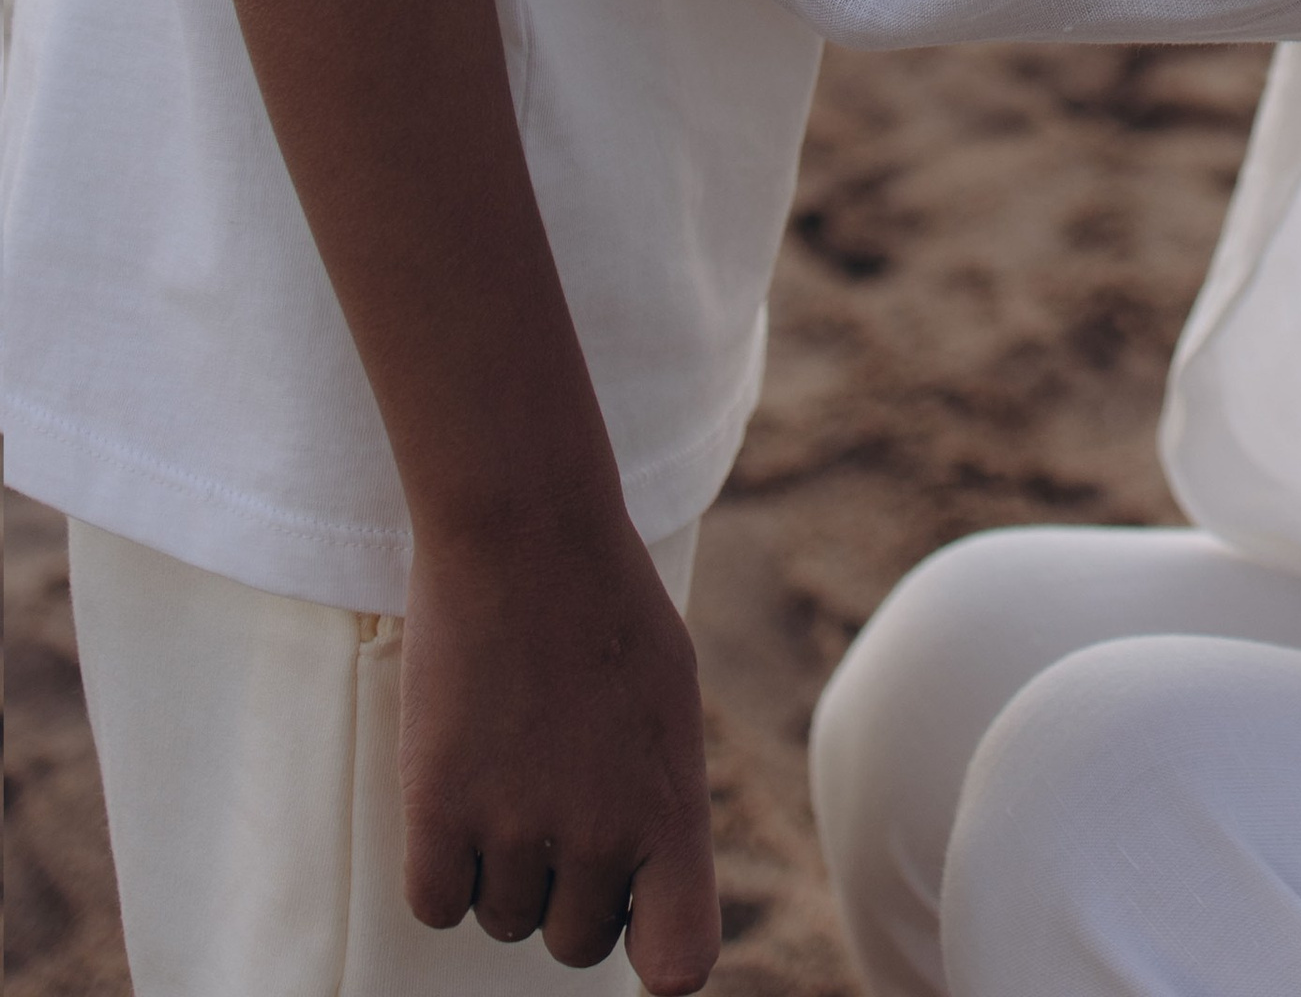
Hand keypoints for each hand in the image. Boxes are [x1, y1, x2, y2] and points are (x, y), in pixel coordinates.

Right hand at [401, 508, 719, 985]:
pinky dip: (442, 867)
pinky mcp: (439, 812)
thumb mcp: (668, 706)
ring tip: (509, 767)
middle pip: (573, 941)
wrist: (527, 529)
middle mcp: (601, 840)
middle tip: (554, 797)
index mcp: (673, 813)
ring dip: (499, 868)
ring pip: (501, 919)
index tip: (634, 920)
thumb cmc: (608, 606)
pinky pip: (436, 904)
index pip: (680, 961)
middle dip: (562, 888)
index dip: (654, 953)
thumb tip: (641, 882)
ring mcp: (517, 831)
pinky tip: (456, 795)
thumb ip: (658, 802)